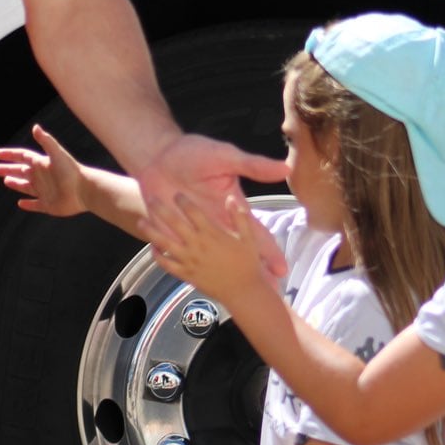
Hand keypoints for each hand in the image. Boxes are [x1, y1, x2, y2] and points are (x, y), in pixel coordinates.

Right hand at [0, 124, 91, 216]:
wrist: (85, 191)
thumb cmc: (72, 171)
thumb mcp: (57, 154)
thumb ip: (46, 141)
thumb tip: (35, 127)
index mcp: (42, 164)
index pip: (23, 157)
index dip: (11, 155)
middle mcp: (42, 177)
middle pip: (21, 172)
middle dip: (8, 169)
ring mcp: (45, 191)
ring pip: (26, 187)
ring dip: (16, 183)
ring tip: (6, 181)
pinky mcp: (49, 205)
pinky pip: (35, 205)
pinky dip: (28, 205)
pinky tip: (20, 204)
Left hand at [134, 132, 289, 276]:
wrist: (160, 154)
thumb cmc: (194, 153)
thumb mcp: (227, 157)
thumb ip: (252, 165)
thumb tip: (285, 167)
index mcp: (228, 209)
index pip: (256, 233)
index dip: (269, 251)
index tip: (282, 271)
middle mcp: (211, 223)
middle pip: (231, 252)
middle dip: (243, 271)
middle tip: (256, 290)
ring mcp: (188, 230)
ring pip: (201, 256)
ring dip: (208, 267)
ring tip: (221, 282)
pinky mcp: (166, 231)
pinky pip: (168, 253)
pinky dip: (168, 259)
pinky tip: (180, 273)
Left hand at [145, 191, 271, 307]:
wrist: (243, 292)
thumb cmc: (247, 264)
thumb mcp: (248, 238)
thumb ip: (240, 217)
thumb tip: (231, 198)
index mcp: (212, 234)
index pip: (193, 212)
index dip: (182, 201)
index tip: (177, 194)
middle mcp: (197, 245)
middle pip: (174, 223)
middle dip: (161, 209)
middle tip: (150, 198)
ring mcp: (189, 260)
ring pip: (164, 243)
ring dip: (150, 231)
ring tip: (140, 221)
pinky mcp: (185, 274)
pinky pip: (166, 264)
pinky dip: (157, 256)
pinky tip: (152, 247)